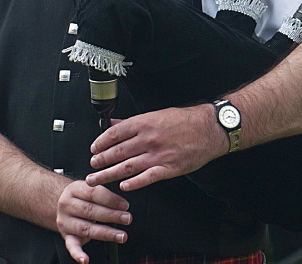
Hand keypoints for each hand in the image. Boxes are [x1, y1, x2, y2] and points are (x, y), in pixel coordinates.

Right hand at [56, 179, 130, 263]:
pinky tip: (85, 260)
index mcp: (75, 189)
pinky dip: (78, 254)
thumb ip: (103, 192)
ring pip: (86, 228)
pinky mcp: (66, 236)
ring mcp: (65, 222)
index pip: (93, 193)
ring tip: (121, 236)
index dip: (111, 199)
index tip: (125, 205)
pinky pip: (71, 246)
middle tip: (127, 218)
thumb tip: (123, 202)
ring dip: (105, 233)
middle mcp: (67, 205)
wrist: (61, 203)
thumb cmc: (82, 196)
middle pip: (90, 211)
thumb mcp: (89, 187)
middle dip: (111, 216)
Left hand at [86, 105, 223, 191]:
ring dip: (108, 174)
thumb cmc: (186, 120)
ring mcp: (159, 155)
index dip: (100, 142)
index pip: (115, 134)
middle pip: (117, 152)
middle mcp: (149, 139)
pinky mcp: (169, 169)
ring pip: (127, 167)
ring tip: (97, 179)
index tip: (94, 149)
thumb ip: (133, 122)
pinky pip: (147, 178)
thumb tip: (112, 124)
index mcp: (145, 123)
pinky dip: (133, 183)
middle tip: (91, 166)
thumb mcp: (157, 114)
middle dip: (101, 160)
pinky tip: (123, 186)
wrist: (210, 128)